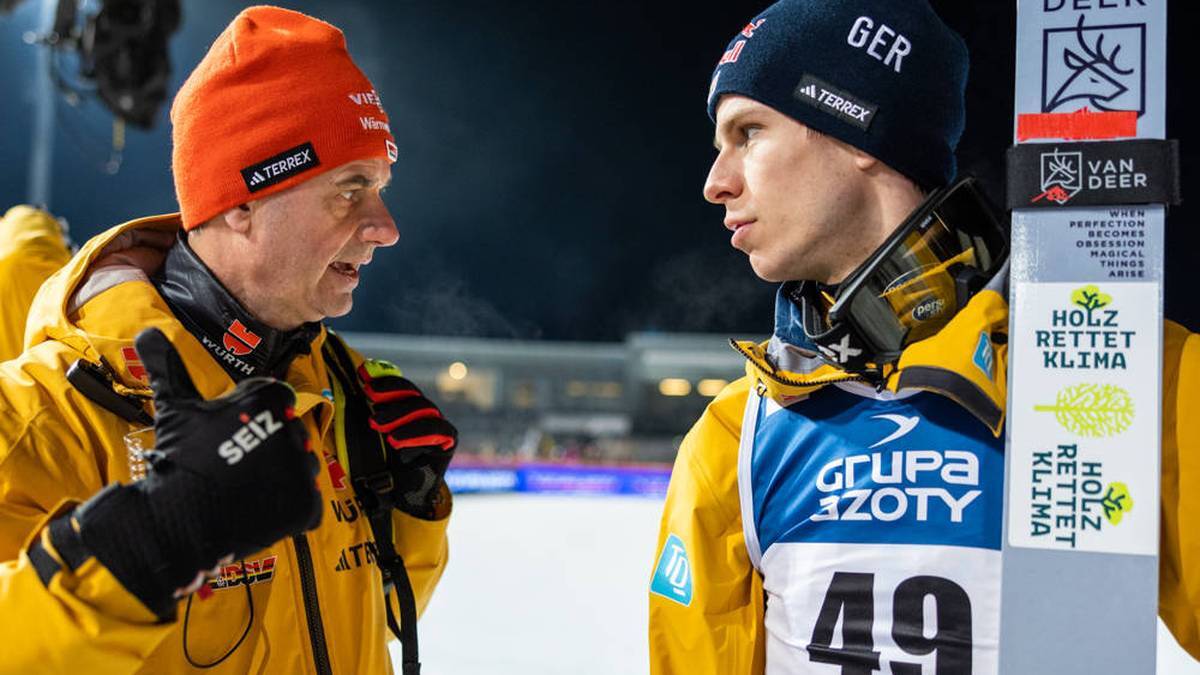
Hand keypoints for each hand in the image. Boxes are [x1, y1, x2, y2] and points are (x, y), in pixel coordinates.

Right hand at [71, 328, 320, 618]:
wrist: (178, 520)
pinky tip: (260, 506)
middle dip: (269, 443)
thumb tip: (146, 330)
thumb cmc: (179, 459)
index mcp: (270, 400)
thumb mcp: (175, 407)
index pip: (279, 399)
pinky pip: (308, 502)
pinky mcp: (308, 505)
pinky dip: (289, 506)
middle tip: (236, 462)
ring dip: (281, 474)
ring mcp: (303, 470)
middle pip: (291, 432)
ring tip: (246, 485)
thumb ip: (168, 365)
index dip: (255, 413)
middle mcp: (294, 430)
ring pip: (301, 465)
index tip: (234, 431)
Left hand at [358, 359, 455, 519]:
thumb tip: (354, 388)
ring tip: (376, 424)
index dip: (383, 379)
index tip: (363, 376)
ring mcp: (439, 425)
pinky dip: (415, 433)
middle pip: (412, 394)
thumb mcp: (370, 437)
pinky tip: (395, 440)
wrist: (401, 496)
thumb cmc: (383, 465)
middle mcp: (425, 413)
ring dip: (399, 414)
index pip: (400, 387)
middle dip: (389, 393)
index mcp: (408, 407)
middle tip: (368, 396)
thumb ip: (368, 414)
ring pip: (423, 409)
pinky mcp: (448, 441)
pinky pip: (437, 431)